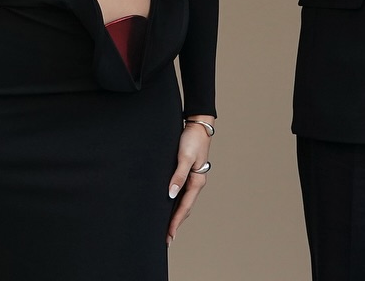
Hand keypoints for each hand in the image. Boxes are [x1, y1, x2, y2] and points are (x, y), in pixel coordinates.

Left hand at [166, 119, 212, 244]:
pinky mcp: (186, 172)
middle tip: (167, 238)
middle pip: (185, 208)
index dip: (176, 222)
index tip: (169, 235)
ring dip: (176, 214)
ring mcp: (192, 178)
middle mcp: (195, 183)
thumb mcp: (185, 158)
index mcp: (197, 182)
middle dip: (176, 223)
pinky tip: (168, 205)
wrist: (197, 124)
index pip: (184, 207)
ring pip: (183, 201)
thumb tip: (171, 194)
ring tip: (167, 227)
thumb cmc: (192, 140)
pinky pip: (181, 192)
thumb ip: (178, 176)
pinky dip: (175, 202)